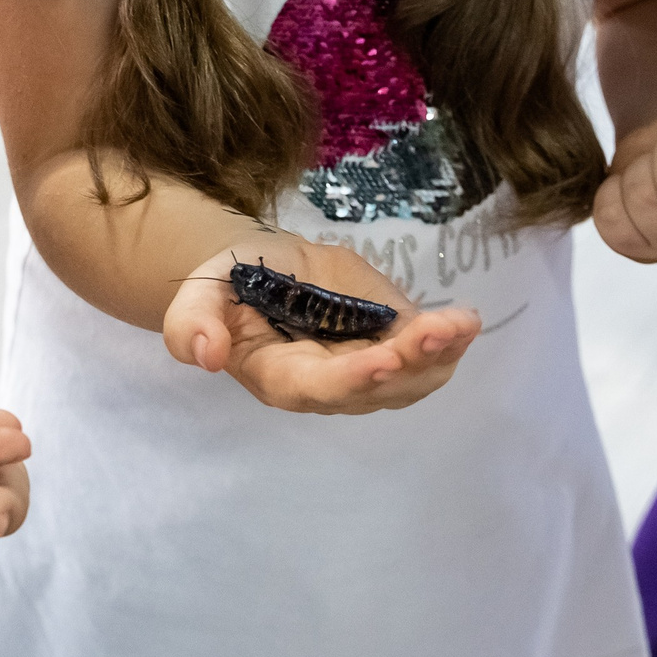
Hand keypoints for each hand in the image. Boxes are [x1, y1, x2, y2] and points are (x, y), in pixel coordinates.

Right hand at [165, 237, 478, 415]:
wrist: (260, 267)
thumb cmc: (231, 281)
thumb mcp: (199, 290)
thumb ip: (192, 324)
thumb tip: (207, 355)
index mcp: (280, 376)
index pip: (318, 387)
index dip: (351, 379)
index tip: (382, 361)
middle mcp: (330, 386)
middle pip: (376, 389)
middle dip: (409, 362)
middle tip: (436, 332)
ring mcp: (367, 372)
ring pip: (410, 380)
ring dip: (438, 355)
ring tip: (459, 324)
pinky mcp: (392, 348)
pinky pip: (425, 360)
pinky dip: (448, 344)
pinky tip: (465, 321)